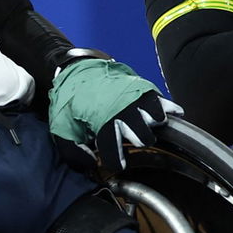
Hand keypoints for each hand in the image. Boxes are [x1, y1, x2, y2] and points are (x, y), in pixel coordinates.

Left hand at [48, 57, 180, 171]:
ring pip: (158, 120)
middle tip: (132, 140)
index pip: (115, 153)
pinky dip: (170, 110)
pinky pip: (165, 102)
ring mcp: (137, 98)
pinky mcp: (144, 88)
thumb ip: (73, 152)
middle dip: (140, 142)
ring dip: (154, 126)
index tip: (119, 164)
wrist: (78, 69)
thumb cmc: (72, 100)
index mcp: (103, 124)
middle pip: (144, 138)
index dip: (117, 161)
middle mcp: (124, 112)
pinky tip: (170, 116)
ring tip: (148, 126)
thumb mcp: (62, 129)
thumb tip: (91, 164)